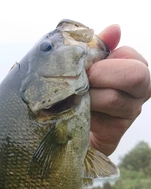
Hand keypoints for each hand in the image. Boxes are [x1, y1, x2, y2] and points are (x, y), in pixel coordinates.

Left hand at [88, 25, 150, 155]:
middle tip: (84, 80)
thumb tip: (115, 30)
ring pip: (112, 98)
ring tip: (76, 95)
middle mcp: (142, 89)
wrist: (79, 122)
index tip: (86, 66)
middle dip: (102, 75)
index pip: (126, 54)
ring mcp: (132, 110)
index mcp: (137, 66)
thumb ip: (101, 46)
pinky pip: (100, 119)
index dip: (103, 59)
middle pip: (134, 75)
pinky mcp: (117, 129)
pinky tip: (77, 109)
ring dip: (88, 95)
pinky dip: (84, 112)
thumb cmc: (87, 88)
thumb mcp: (92, 64)